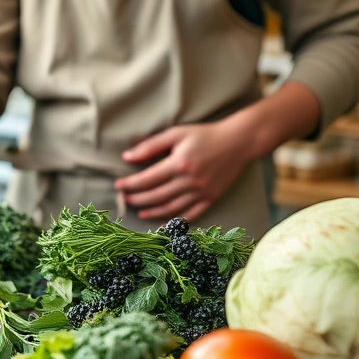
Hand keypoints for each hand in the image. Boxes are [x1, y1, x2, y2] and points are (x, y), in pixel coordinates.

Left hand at [115, 121, 255, 220]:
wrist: (239, 142)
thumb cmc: (205, 135)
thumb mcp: (176, 134)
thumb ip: (151, 146)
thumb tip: (127, 157)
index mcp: (179, 164)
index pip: (147, 179)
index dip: (130, 185)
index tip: (118, 186)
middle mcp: (189, 181)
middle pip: (156, 196)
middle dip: (137, 199)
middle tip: (125, 199)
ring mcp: (201, 192)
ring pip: (171, 208)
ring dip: (153, 212)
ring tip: (140, 212)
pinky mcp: (211, 198)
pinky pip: (191, 215)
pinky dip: (175, 222)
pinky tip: (163, 224)